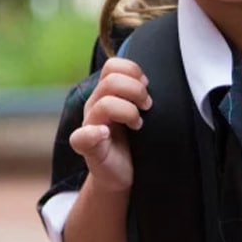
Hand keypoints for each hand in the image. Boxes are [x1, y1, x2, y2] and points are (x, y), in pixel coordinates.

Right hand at [69, 58, 151, 191]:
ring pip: (104, 103)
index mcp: (106, 93)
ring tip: (138, 124)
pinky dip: (93, 133)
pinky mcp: (87, 147)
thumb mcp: (140, 111)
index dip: (133, 70)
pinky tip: (105, 134)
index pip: (112, 66)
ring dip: (128, 111)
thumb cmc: (135, 140)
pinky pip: (81, 136)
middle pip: (111, 81)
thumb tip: (161, 76)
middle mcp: (94, 105)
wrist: (121, 174)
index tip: (148, 85)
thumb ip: (143, 93)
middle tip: (148, 106)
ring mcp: (89, 125)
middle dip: (136, 90)